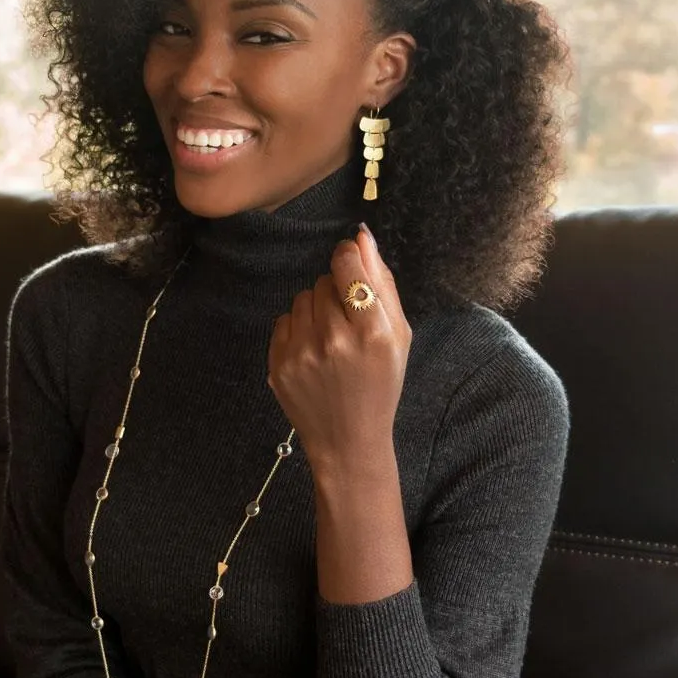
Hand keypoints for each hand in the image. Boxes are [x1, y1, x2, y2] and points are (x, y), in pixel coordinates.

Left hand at [268, 225, 411, 476]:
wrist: (348, 440)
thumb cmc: (381, 385)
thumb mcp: (399, 336)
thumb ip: (383, 283)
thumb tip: (362, 236)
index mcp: (373, 332)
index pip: (347, 265)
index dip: (349, 258)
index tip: (351, 263)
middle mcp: (335, 340)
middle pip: (324, 280)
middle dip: (336, 291)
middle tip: (349, 322)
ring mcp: (302, 353)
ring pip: (302, 297)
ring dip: (316, 308)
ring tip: (331, 338)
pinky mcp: (278, 364)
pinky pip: (284, 319)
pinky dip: (298, 329)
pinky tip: (314, 352)